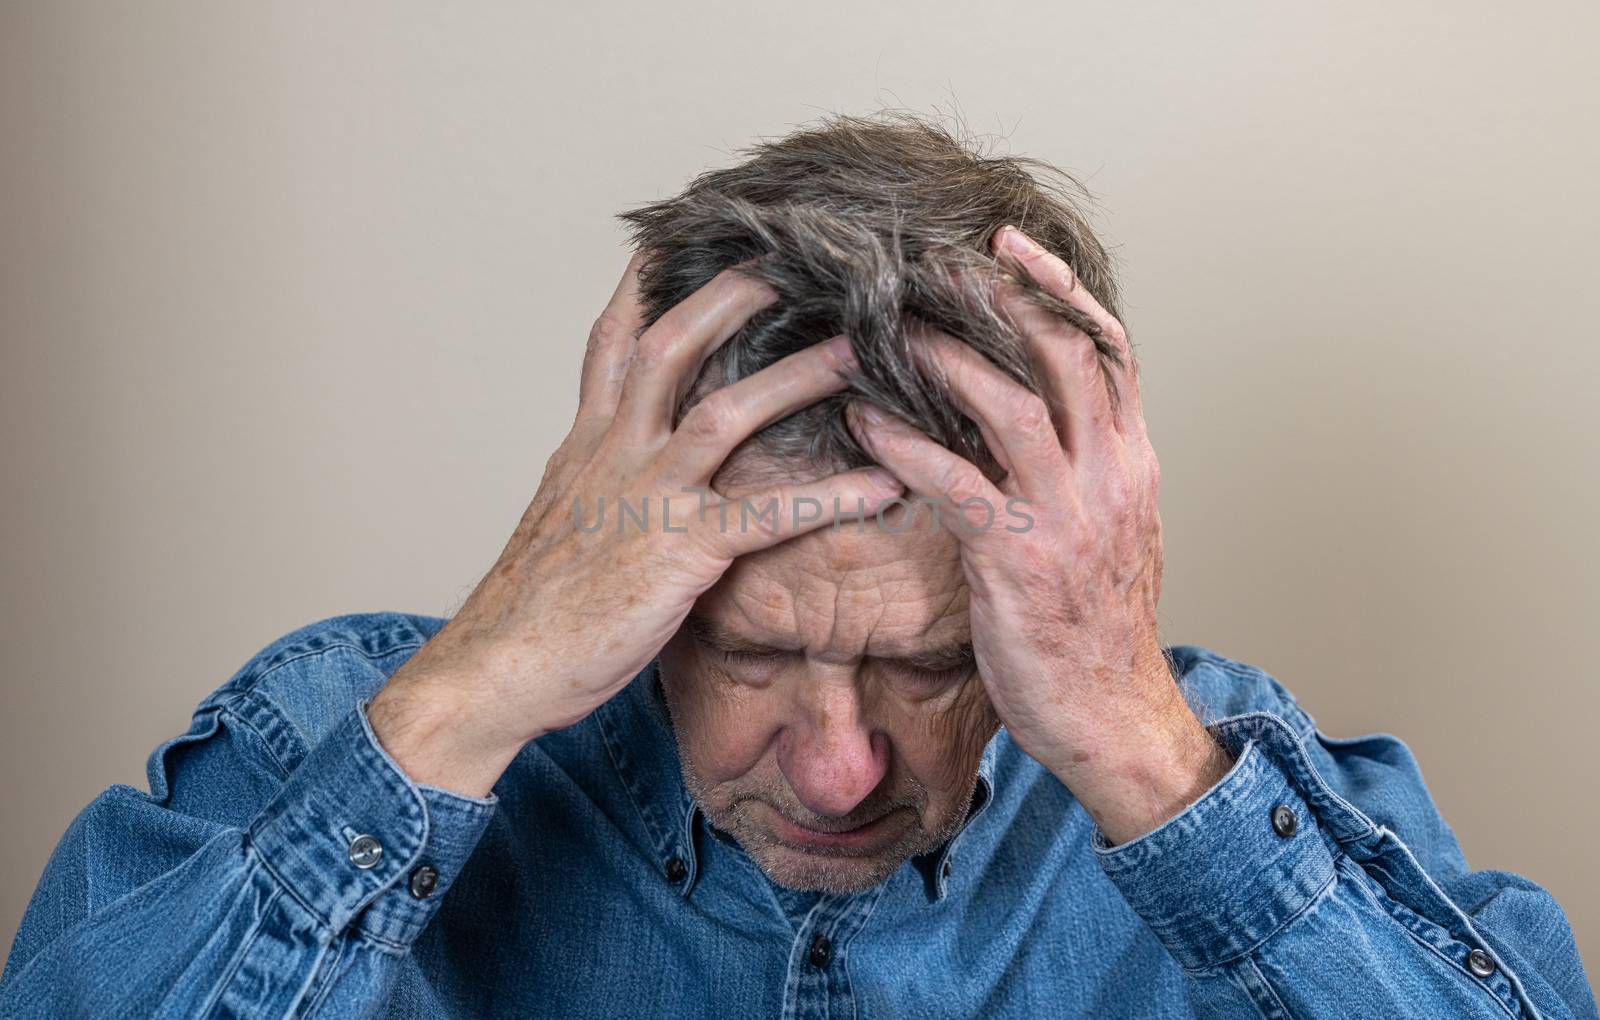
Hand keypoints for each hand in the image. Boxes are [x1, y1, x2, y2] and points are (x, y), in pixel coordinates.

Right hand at [370, 253, 904, 795]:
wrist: (498, 668)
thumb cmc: (534, 605)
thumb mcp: (558, 517)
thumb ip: (594, 472)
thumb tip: (615, 449)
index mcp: (586, 444)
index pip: (612, 344)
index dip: (644, 285)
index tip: (676, 238)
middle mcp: (613, 454)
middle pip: (671, 348)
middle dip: (730, 297)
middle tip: (794, 260)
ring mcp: (647, 499)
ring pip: (725, 413)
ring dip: (796, 376)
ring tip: (859, 349)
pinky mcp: (679, 554)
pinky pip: (767, 516)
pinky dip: (829, 497)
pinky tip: (882, 485)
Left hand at [846, 226, 1231, 843]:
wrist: (1112, 716)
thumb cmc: (1095, 625)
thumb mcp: (1110, 528)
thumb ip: (1083, 463)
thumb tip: (1034, 410)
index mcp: (1132, 460)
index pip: (1107, 347)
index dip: (1057, 287)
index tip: (1008, 244)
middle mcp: (1109, 475)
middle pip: (1061, 353)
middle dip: (997, 296)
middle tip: (933, 260)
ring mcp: (1067, 515)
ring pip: (1010, 403)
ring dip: (945, 356)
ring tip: (888, 325)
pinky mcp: (1018, 560)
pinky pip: (953, 481)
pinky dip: (903, 442)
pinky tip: (861, 418)